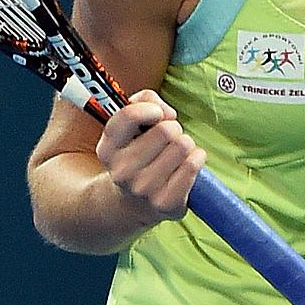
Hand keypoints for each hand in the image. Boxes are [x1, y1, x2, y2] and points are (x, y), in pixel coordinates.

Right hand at [94, 90, 206, 221]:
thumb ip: (146, 100)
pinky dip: (197, 159)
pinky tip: (186, 165)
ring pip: (183, 145)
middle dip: (173, 128)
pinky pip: (193, 165)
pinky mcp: (165, 203)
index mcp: (108, 149)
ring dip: (185, 144)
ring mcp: (143, 190)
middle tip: (167, 141)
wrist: (135, 202)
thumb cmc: (139, 152)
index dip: (151, 108)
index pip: (130, 116)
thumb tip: (167, 113)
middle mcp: (121, 171)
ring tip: (174, 154)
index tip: (157, 114)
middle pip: (166, 130)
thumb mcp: (132, 124)